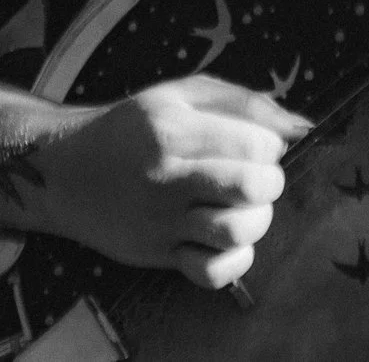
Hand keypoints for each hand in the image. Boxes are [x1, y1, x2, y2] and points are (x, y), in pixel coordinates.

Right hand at [38, 74, 309, 290]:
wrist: (66, 171)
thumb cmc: (131, 128)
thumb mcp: (179, 96)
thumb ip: (242, 102)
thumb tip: (302, 126)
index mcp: (172, 129)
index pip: (256, 144)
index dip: (269, 146)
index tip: (254, 146)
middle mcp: (166, 176)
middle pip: (252, 187)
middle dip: (269, 183)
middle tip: (253, 178)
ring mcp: (161, 220)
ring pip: (236, 231)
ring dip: (256, 221)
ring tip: (242, 208)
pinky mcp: (158, 253)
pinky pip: (211, 272)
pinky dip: (234, 262)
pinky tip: (227, 242)